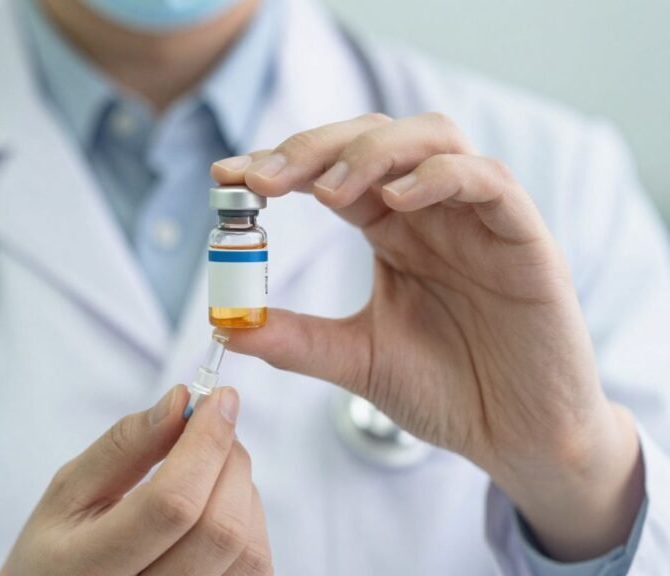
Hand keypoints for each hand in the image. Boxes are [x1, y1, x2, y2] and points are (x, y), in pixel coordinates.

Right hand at [1, 385, 272, 575]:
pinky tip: (219, 506)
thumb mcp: (69, 490)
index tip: (218, 398)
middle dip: (229, 460)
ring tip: (209, 469)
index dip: (205, 443)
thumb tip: (181, 402)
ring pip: (248, 550)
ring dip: (243, 490)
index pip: (171, 505)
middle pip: (219, 529)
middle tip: (213, 427)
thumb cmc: (61, 547)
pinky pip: (257, 569)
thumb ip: (124, 445)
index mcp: (91, 566)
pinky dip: (250, 522)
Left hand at [211, 113, 643, 560]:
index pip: (332, 172)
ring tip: (327, 191)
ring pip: (431, 138)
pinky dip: (440, 177)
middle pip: (373, 138)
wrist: (515, 439)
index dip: (279, 163)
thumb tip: (226, 327)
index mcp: (391, 230)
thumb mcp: (357, 359)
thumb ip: (296, 341)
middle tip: (263, 177)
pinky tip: (397, 201)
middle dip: (313, 147)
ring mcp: (477, 218)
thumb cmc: (446, 392)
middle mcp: (430, 212)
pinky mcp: (524, 238)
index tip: (225, 174)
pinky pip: (488, 181)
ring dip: (372, 151)